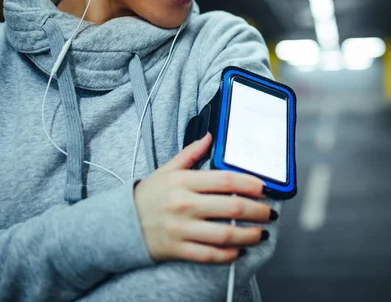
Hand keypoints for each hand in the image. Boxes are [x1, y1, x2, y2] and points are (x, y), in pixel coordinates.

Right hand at [133, 133, 276, 263]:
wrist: (120, 224)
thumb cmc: (148, 195)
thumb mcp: (166, 169)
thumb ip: (190, 154)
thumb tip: (210, 136)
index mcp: (183, 181)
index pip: (225, 179)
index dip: (250, 184)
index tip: (265, 188)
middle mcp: (184, 204)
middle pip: (231, 206)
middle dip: (257, 210)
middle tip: (270, 212)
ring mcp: (181, 229)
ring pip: (224, 234)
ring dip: (249, 235)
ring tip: (262, 234)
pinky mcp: (178, 249)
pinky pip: (209, 254)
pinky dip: (228, 254)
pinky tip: (239, 250)